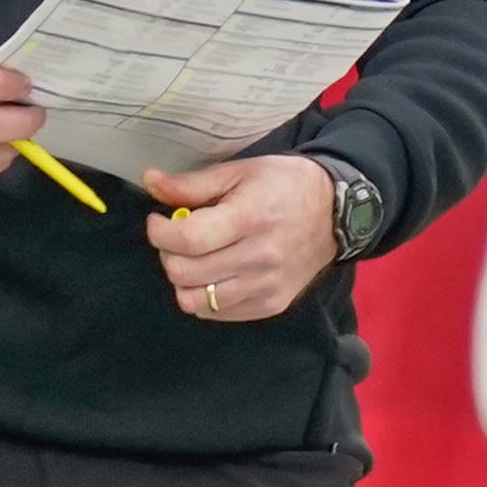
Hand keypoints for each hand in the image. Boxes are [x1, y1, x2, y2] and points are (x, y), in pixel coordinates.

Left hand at [140, 155, 336, 323]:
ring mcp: (266, 286)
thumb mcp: (239, 172)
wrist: (336, 214)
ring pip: (195, 301)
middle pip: (186, 273)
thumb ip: (191, 184)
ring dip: (183, 279)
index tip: (158, 221)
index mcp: (250, 217)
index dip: (160, 233)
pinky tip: (212, 274)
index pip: (188, 239)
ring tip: (193, 258)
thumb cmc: (284, 185)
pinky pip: (216, 313)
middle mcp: (259, 257)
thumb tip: (149, 182)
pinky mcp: (271, 305)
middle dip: (168, 254)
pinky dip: (203, 296)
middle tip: (175, 238)